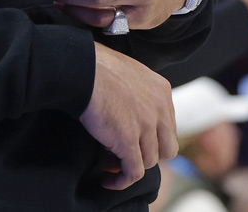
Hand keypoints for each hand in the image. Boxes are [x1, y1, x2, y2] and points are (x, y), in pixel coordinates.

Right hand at [80, 42, 177, 189]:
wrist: (81, 69)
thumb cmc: (94, 66)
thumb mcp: (127, 73)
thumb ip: (136, 91)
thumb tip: (128, 107)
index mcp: (161, 90)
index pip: (167, 126)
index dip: (150, 138)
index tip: (131, 140)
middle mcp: (160, 108)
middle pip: (167, 148)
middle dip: (147, 154)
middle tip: (125, 153)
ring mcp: (147, 125)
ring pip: (149, 162)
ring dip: (128, 166)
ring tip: (107, 162)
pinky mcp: (128, 140)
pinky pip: (133, 172)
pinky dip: (122, 181)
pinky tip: (107, 180)